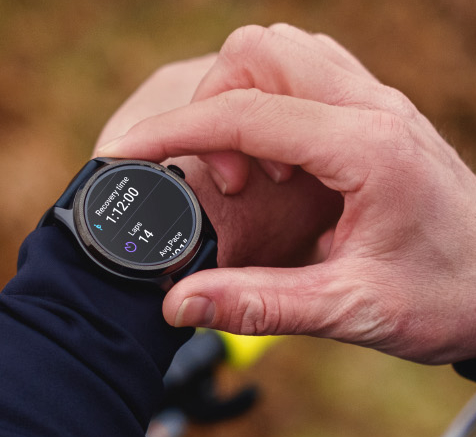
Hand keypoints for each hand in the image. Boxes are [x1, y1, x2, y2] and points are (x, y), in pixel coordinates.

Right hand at [97, 24, 475, 363]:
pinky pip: (307, 72)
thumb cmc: (444, 298)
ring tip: (259, 172)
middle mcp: (373, 106)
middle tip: (232, 179)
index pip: (244, 112)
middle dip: (214, 105)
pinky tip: (283, 161)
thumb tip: (178, 302)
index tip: (126, 154)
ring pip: (282, 49)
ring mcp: (377, 101)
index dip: (172, 132)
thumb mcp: (350, 310)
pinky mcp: (375, 111)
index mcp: (367, 148)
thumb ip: (258, 304)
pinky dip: (270, 104)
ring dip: (244, 99)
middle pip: (261, 50)